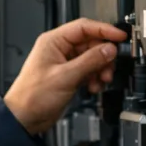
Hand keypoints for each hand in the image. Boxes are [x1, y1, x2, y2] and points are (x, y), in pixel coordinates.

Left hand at [4, 19, 127, 134]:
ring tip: (101, 80)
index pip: (83, 27)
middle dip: (103, 56)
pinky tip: (93, 86)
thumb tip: (109, 49)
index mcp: (53, 41)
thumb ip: (90, 61)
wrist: (25, 117)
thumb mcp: (66, 76)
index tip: (120, 37)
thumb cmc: (32, 96)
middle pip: (91, 43)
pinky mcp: (69, 75)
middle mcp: (59, 49)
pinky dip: (95, 77)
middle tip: (110, 67)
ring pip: (92, 57)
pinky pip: (89, 70)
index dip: (104, 30)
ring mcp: (65, 62)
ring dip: (101, 68)